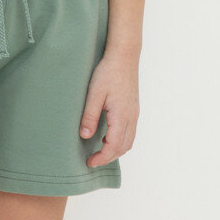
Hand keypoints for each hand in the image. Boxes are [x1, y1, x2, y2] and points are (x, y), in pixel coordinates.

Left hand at [79, 50, 138, 166]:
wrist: (124, 56)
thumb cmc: (108, 72)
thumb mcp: (94, 94)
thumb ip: (90, 116)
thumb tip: (84, 136)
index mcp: (122, 116)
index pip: (113, 146)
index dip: (102, 158)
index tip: (89, 162)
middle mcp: (131, 117)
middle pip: (123, 147)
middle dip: (108, 157)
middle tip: (92, 160)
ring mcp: (134, 114)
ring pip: (129, 141)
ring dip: (115, 150)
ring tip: (99, 151)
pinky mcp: (133, 109)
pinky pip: (130, 132)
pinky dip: (120, 141)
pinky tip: (107, 137)